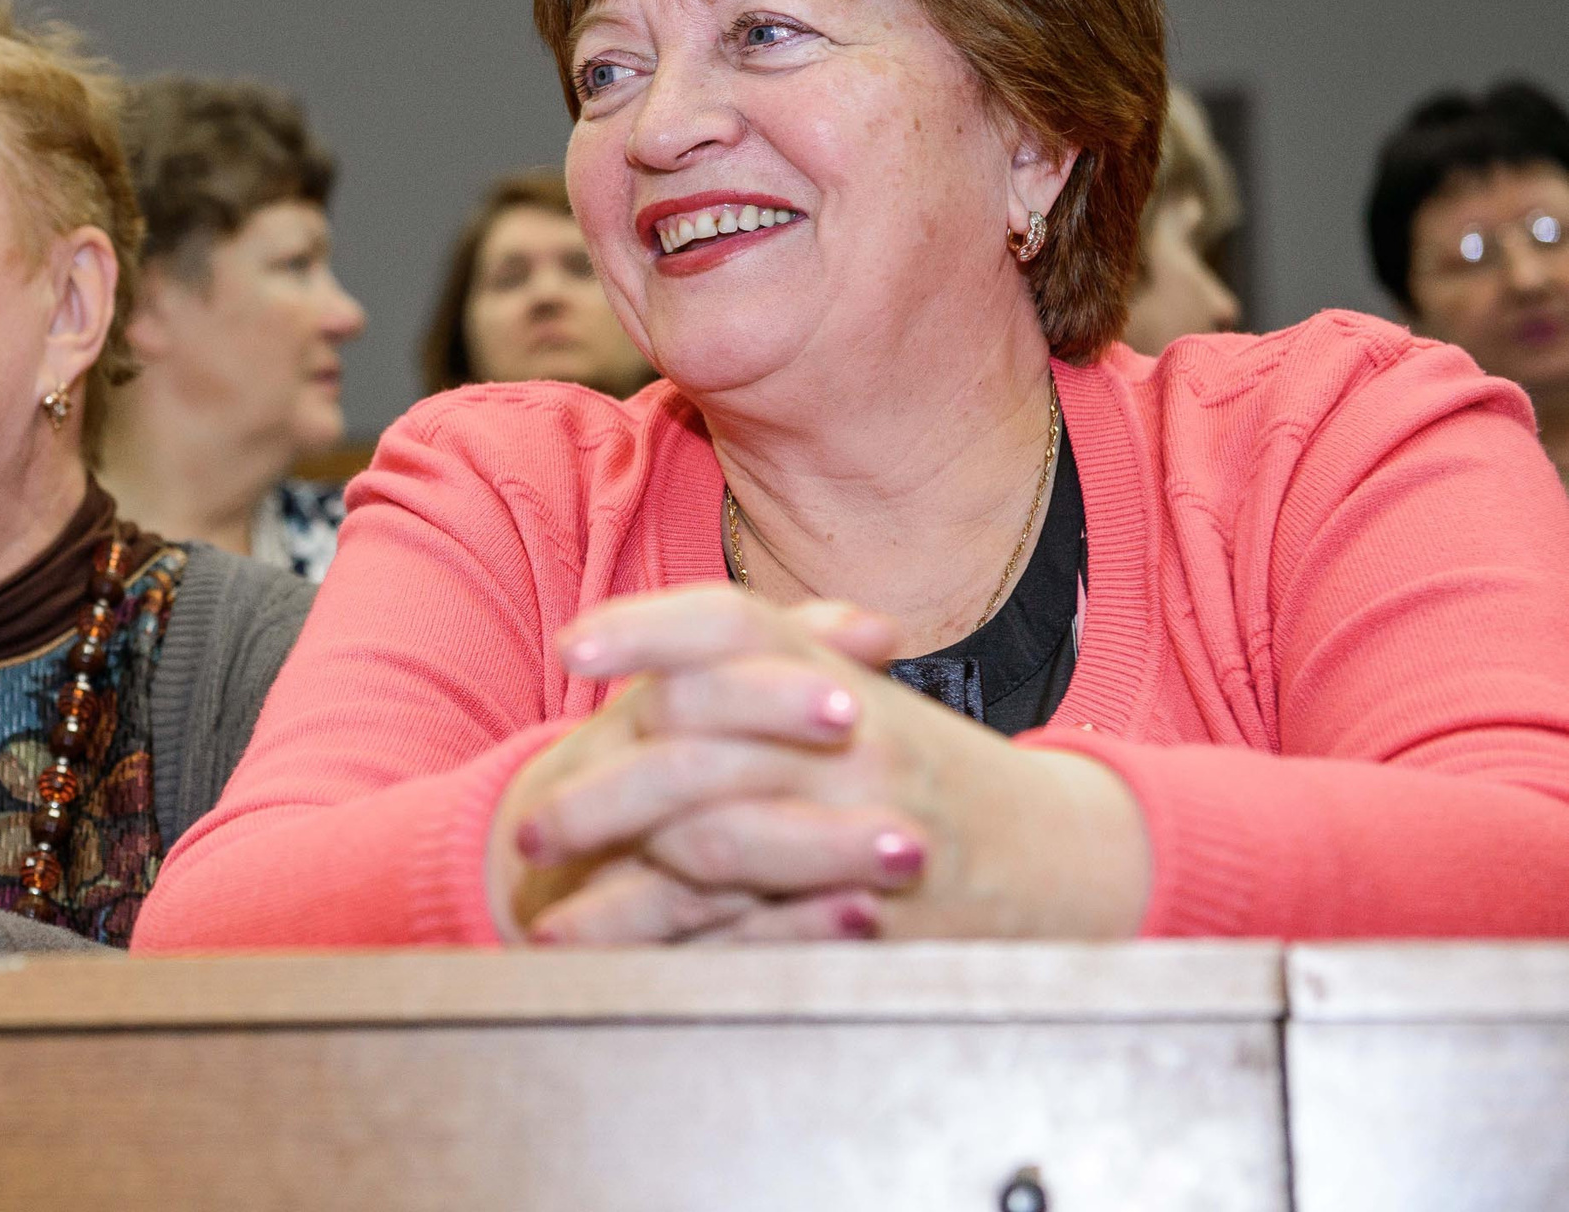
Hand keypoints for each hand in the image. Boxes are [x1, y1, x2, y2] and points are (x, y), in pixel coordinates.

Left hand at [486, 584, 1149, 944]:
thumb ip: (755, 664)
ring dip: (621, 883)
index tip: (569, 648)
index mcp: (828, 676)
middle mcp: (845, 737)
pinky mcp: (869, 913)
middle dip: (601, 788)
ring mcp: (859, 825)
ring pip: (717, 843)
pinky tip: (612, 967)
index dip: (647, 627)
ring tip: (543, 911)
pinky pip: (753, 935)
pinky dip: (674, 954)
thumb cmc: (927, 768)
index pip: (728, 623)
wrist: (1059, 852)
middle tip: (530, 827)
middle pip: (698, 741)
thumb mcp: (850, 695)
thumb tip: (642, 651)